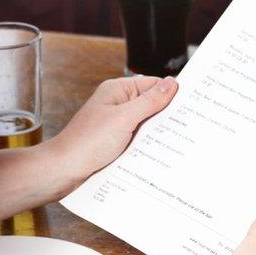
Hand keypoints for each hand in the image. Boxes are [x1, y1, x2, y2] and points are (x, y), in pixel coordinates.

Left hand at [46, 76, 177, 188]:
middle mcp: (117, 105)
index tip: (192, 102)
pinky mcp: (114, 142)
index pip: (152, 84)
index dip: (171, 93)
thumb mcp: (123, 118)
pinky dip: (148, 145)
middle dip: (167, 114)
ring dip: (158, 132)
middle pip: (151, 104)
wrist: (63, 171)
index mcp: (117, 91)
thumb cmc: (86, 143)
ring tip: (178, 140)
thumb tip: (171, 84)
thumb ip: (149, 101)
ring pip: (146, 124)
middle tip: (190, 123)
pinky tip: (159, 153)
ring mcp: (115, 124)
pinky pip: (138, 139)